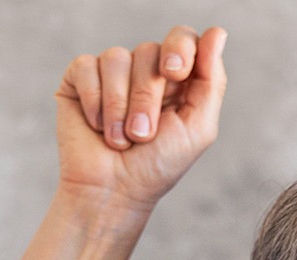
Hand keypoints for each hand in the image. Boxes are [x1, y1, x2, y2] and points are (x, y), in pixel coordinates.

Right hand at [53, 25, 227, 216]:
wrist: (114, 191)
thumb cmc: (157, 166)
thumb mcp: (198, 127)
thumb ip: (211, 80)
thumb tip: (217, 32)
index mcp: (176, 79)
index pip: (182, 38)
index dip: (179, 48)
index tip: (175, 73)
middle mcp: (144, 70)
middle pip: (149, 51)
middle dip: (147, 97)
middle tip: (143, 134)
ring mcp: (111, 73)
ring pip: (116, 58)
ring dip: (120, 106)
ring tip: (121, 139)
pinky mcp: (79, 79)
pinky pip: (86, 67)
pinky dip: (95, 102)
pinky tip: (97, 128)